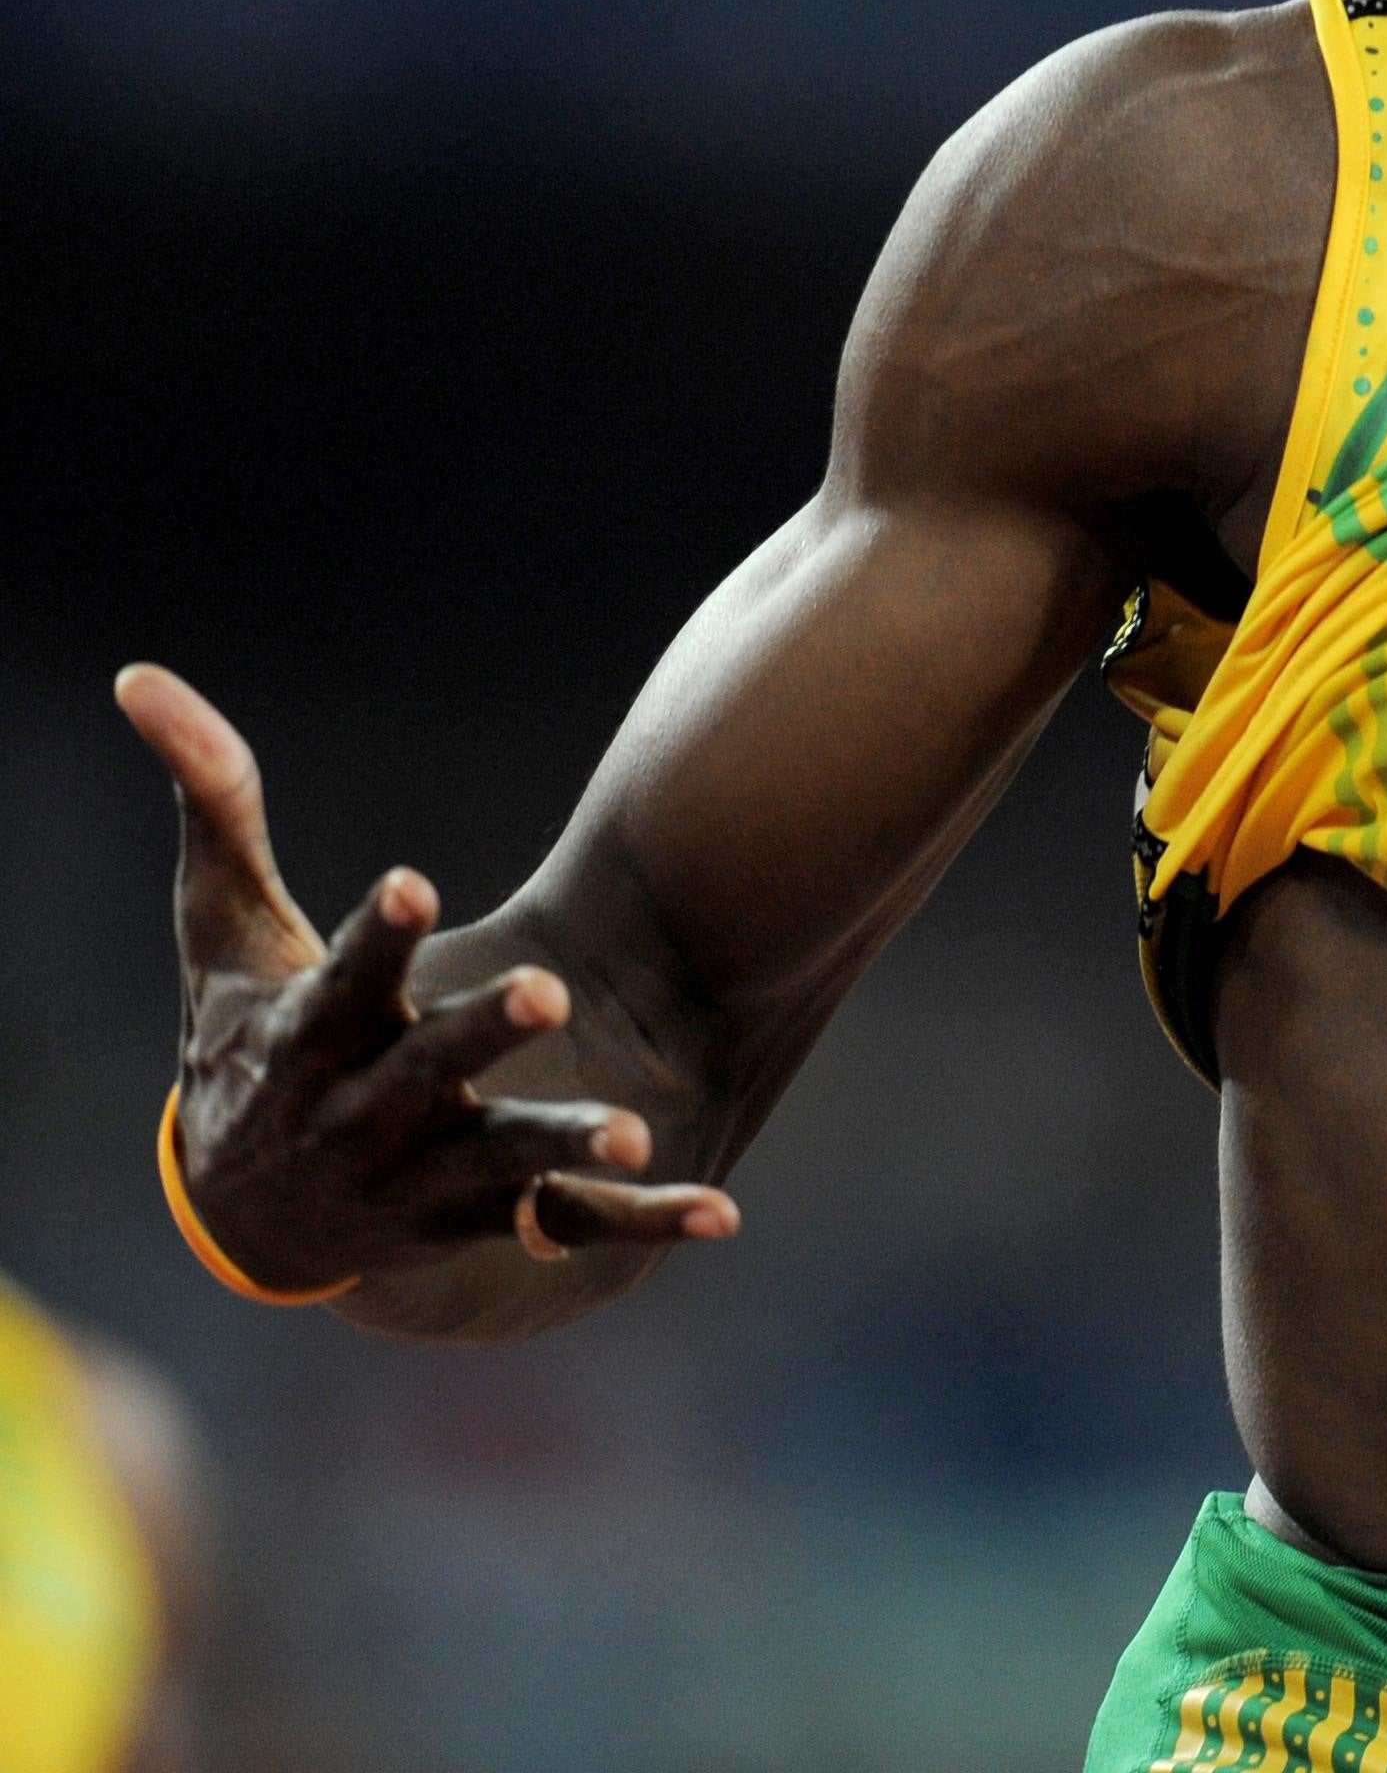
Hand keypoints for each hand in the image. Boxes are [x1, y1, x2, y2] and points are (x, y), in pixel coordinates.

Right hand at [122, 663, 739, 1292]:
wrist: (245, 1213)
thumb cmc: (245, 1035)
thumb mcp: (224, 929)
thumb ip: (216, 807)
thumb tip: (145, 677)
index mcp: (311, 1035)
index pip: (344, 980)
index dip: (379, 933)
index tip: (414, 881)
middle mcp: (365, 1110)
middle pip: (428, 1070)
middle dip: (484, 1031)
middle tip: (550, 990)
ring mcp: (424, 1172)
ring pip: (500, 1161)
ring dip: (563, 1148)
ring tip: (633, 1135)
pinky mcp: (478, 1217)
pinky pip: (568, 1228)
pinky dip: (645, 1222)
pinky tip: (722, 1212)